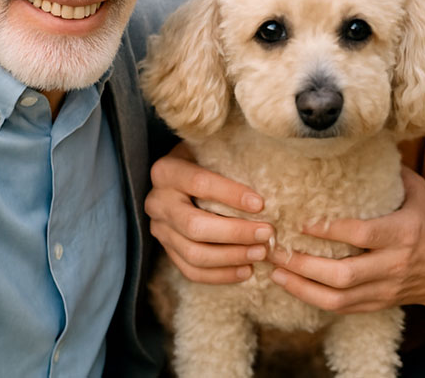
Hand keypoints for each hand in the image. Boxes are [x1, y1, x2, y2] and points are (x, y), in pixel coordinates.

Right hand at [146, 143, 274, 283]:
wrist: (178, 177)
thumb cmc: (203, 160)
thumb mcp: (209, 151)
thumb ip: (228, 161)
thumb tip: (267, 178)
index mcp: (166, 171)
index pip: (199, 183)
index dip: (230, 194)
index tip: (260, 204)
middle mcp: (157, 202)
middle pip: (195, 226)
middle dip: (235, 232)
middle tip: (266, 233)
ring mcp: (160, 229)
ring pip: (193, 253)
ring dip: (231, 257)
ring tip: (261, 252)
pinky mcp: (167, 249)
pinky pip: (191, 270)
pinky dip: (220, 275)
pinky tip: (246, 271)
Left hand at [267, 167, 424, 312]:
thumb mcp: (420, 193)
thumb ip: (392, 172)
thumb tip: (362, 144)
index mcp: (403, 233)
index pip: (362, 234)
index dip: (329, 230)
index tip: (301, 221)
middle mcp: (393, 265)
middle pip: (344, 274)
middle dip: (304, 265)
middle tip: (274, 249)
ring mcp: (384, 289)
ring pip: (338, 298)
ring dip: (302, 287)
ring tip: (274, 270)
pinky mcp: (378, 305)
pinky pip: (340, 308)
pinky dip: (313, 299)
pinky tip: (290, 286)